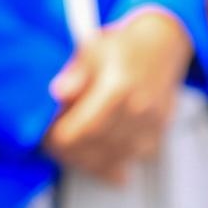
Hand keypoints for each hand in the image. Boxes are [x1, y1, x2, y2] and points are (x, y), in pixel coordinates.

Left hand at [44, 9, 193, 183]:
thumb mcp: (91, 49)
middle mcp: (138, 107)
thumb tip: (58, 92)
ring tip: (74, 153)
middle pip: (96, 148)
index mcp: (117, 87)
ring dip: (90, 162)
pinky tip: (99, 159)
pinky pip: (134, 157)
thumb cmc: (122, 46)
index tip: (46, 139)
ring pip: (116, 158)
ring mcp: (151, 121)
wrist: (162, 44)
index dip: (58, 141)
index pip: (81, 131)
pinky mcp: (159, 130)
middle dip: (70, 153)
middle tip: (54, 148)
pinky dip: (115, 163)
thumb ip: (74, 74)